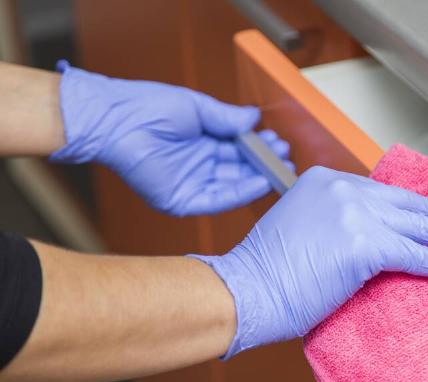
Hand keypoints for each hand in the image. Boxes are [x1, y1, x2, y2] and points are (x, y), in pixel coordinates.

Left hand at [50, 61, 291, 215]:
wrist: (114, 120)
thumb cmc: (146, 107)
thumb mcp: (197, 108)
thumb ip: (227, 118)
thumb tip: (254, 117)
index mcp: (201, 141)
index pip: (238, 149)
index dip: (259, 147)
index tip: (278, 142)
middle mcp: (198, 164)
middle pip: (239, 169)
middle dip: (264, 164)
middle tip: (286, 158)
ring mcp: (190, 183)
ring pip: (232, 186)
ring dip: (258, 180)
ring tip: (280, 170)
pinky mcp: (181, 200)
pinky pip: (217, 200)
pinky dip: (240, 194)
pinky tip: (259, 183)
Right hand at [191, 166, 427, 357]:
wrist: (247, 290)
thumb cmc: (265, 271)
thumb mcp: (297, 226)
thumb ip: (330, 221)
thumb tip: (362, 240)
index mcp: (323, 180)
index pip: (376, 190)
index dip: (403, 202)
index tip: (421, 206)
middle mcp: (341, 189)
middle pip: (398, 202)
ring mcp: (354, 215)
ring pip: (411, 225)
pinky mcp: (365, 245)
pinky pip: (411, 253)